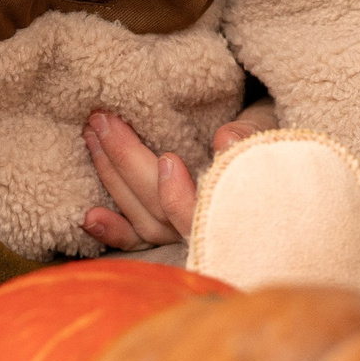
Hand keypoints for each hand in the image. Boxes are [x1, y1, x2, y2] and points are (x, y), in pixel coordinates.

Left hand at [80, 112, 262, 250]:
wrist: (271, 156)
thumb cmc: (267, 141)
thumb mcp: (268, 127)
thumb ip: (251, 133)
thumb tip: (226, 140)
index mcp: (237, 204)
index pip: (206, 212)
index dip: (183, 196)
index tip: (167, 160)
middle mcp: (208, 227)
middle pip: (162, 208)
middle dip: (128, 163)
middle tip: (104, 120)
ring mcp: (184, 232)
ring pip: (144, 219)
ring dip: (112, 178)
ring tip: (92, 137)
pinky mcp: (165, 231)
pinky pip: (137, 239)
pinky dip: (112, 231)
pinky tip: (88, 217)